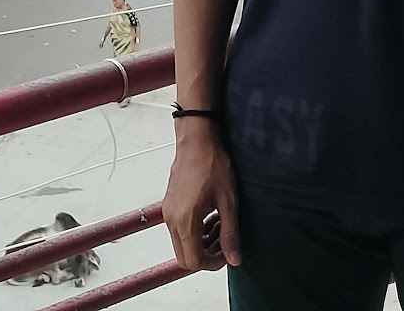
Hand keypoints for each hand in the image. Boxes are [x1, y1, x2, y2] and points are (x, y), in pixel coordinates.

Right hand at [163, 121, 240, 272]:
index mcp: (185, 221)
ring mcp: (169, 211)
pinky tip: (211, 215)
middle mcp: (172, 219)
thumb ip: (230, 233)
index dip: (213, 263)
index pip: (194, 261)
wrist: (197, 139)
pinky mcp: (170, 204)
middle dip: (207, 255)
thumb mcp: (228, 201)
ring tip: (220, 225)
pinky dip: (195, 230)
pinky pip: (180, 229)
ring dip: (202, 242)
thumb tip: (234, 259)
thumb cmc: (212, 164)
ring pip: (182, 243)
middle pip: (185, 257)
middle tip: (224, 241)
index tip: (228, 252)